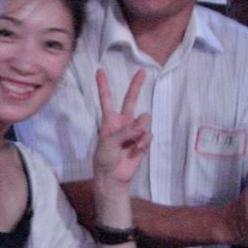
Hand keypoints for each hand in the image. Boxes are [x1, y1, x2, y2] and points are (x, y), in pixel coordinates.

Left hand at [92, 69, 151, 193]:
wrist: (113, 177)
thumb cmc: (104, 158)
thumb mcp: (109, 143)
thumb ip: (125, 131)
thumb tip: (143, 122)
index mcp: (109, 120)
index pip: (106, 99)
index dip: (103, 85)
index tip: (99, 70)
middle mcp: (123, 122)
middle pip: (130, 100)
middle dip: (136, 85)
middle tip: (142, 71)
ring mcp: (134, 130)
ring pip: (144, 120)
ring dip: (139, 130)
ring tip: (131, 144)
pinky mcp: (143, 140)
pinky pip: (148, 135)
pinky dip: (143, 142)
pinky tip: (135, 150)